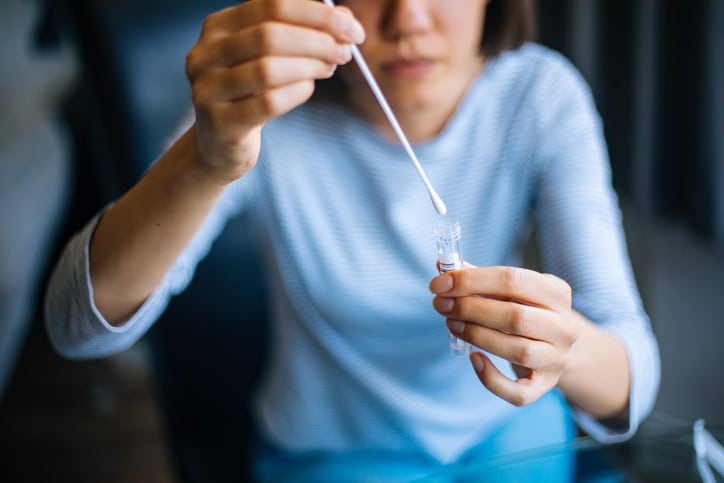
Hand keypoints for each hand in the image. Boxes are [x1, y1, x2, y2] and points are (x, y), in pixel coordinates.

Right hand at [185, 0, 364, 181]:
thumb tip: (345, 19)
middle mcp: (205, 54)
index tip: (353, 30)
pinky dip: (297, 93)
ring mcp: (207, 90)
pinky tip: (308, 89)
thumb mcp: (271, 56)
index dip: (318, 15)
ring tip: (328, 69)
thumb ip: (303, 31)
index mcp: (218, 27)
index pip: (272, 5)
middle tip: (345, 53)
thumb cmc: (251, 92)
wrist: (220, 142)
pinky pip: (267, 104)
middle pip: (269, 35)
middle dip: (318, 41)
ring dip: (309, 67)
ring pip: (267, 69)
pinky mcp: (220, 124)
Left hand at [430, 266, 579, 406]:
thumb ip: (478, 277)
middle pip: (515, 316)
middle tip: (441, 305)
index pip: (512, 279)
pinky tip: (473, 358)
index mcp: (556, 291)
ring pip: (519, 351)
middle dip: (470, 309)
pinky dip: (491, 378)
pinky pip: (519, 392)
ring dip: (477, 336)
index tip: (439, 285)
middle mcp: (564, 326)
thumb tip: (442, 267)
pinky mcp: (545, 385)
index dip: (471, 280)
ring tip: (451, 324)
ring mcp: (557, 358)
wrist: (557, 345)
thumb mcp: (511, 289)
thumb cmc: (525, 309)